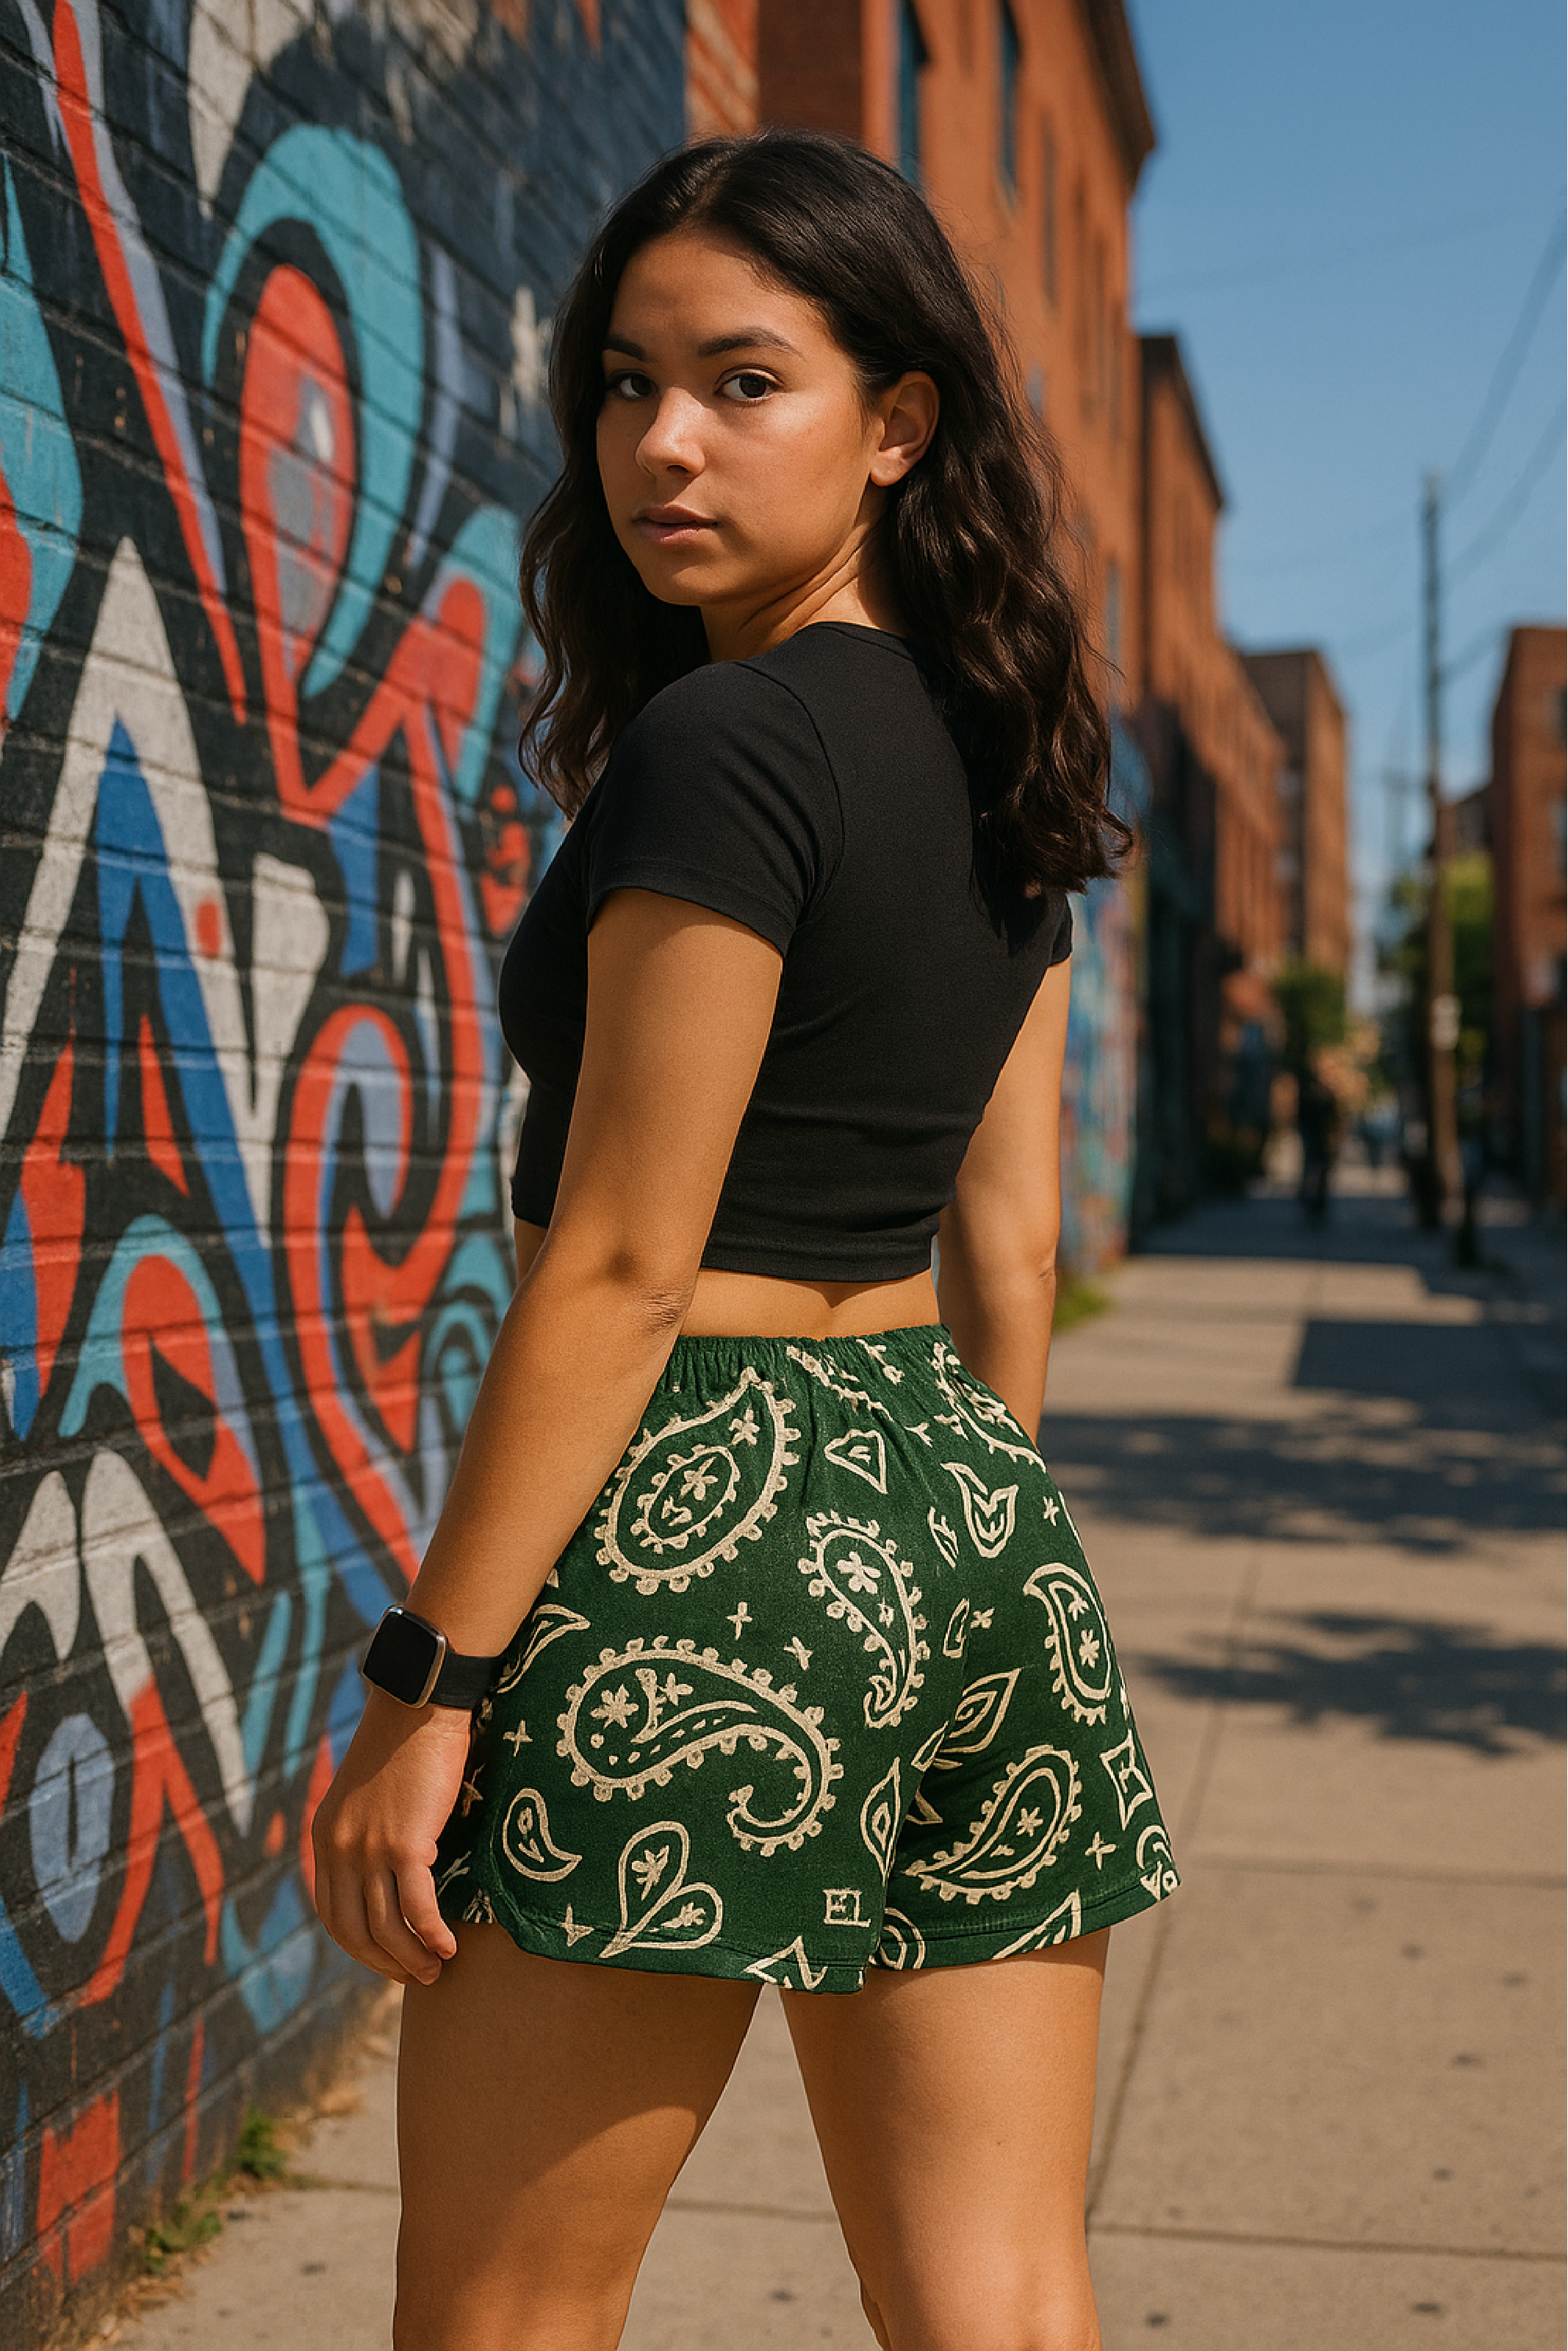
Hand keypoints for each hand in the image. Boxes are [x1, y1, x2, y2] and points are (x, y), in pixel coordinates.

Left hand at [311, 1687, 471, 1986]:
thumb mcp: (367, 1795)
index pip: (332, 1914)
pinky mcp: (403, 1844)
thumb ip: (366, 1833)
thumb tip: (391, 1874)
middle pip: (352, 1931)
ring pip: (386, 1926)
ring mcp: (368, 1849)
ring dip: (411, 1957)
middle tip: (413, 1975)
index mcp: (324, 1838)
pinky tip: (449, 1945)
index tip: (387, 1958)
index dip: (359, 1946)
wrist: (419, 1705)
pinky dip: (432, 1934)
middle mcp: (338, 1849)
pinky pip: (417, 1907)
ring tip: (435, 1969)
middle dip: (383, 1962)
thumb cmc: (404, 1744)